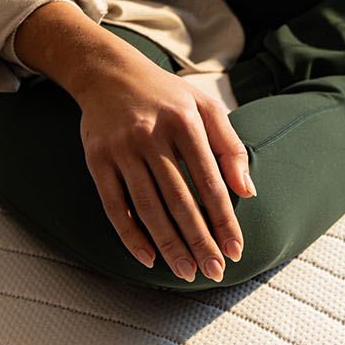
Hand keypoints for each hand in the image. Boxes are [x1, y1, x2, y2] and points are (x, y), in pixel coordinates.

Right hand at [76, 54, 254, 282]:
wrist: (108, 73)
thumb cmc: (168, 95)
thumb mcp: (206, 107)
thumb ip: (230, 147)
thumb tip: (248, 191)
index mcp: (185, 122)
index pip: (209, 181)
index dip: (223, 219)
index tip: (236, 249)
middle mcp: (151, 136)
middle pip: (179, 200)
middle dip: (199, 240)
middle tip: (214, 271)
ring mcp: (121, 149)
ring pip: (148, 208)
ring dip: (169, 245)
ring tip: (186, 271)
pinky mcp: (97, 159)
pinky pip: (114, 206)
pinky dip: (130, 235)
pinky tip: (148, 258)